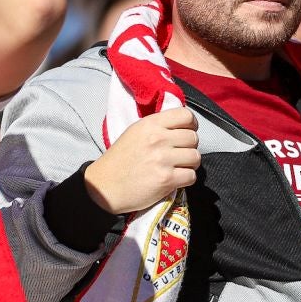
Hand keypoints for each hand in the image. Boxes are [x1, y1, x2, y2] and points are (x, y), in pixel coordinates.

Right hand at [83, 106, 199, 214]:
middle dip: (190, 147)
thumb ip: (158, 126)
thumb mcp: (135, 132)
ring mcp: (163, 160)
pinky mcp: (166, 180)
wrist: (104, 186)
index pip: (186, 115)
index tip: (187, 132)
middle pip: (194, 138)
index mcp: (150, 124)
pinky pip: (191, 176)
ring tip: (177, 167)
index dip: (191, 125)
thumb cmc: (120, 159)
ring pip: (196, 157)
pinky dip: (186, 179)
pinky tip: (175, 179)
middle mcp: (158, 139)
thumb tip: (183, 125)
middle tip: (179, 154)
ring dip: (190, 164)